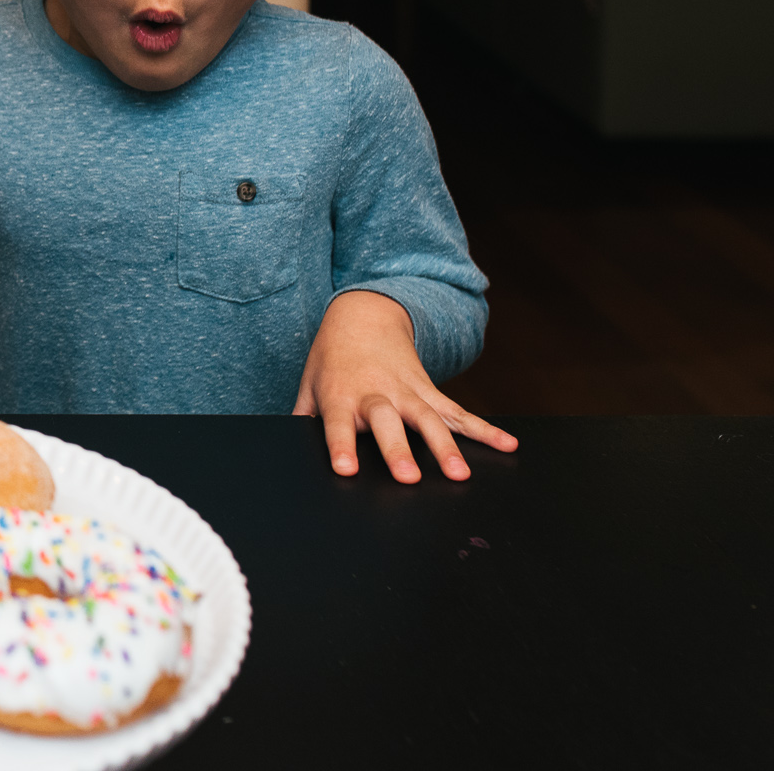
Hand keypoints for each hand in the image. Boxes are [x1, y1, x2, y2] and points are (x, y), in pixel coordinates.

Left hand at [293, 290, 517, 482]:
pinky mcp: (430, 390)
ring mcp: (407, 391)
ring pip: (429, 419)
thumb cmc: (331, 359)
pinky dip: (485, 429)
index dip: (341, 446)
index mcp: (341, 395)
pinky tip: (508, 445)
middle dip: (399, 450)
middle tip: (408, 478)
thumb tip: (285, 450)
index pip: (338, 424)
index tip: (346, 470)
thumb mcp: (309, 383)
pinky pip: (459, 413)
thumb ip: (302, 416)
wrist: (363, 315)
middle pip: (388, 423)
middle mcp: (376, 393)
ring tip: (460, 474)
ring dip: (446, 446)